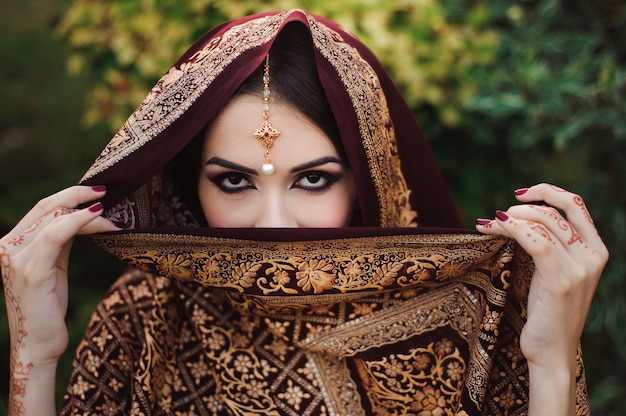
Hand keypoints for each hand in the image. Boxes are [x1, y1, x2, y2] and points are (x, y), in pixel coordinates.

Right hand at [1, 185, 118, 411]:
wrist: (37, 343)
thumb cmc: (48, 305)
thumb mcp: (53, 265)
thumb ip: (60, 240)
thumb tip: (83, 215)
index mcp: (12, 243)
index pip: (41, 208)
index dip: (69, 195)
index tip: (97, 192)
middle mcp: (8, 247)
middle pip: (46, 207)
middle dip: (78, 195)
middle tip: (106, 192)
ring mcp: (17, 259)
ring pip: (55, 219)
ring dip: (89, 214)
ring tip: (112, 215)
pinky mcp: (32, 272)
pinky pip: (56, 237)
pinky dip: (79, 223)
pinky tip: (99, 220)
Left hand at [476, 183, 607, 413]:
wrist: (552, 352)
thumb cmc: (548, 312)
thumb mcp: (554, 273)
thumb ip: (550, 246)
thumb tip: (518, 216)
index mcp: (596, 250)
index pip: (576, 205)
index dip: (548, 192)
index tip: (520, 193)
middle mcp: (593, 256)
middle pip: (556, 212)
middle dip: (522, 207)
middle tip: (498, 216)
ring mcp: (580, 269)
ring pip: (544, 224)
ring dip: (510, 219)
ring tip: (488, 224)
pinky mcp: (561, 281)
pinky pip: (536, 242)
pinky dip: (512, 230)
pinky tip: (493, 228)